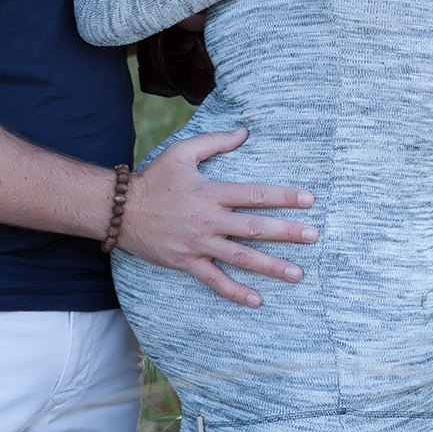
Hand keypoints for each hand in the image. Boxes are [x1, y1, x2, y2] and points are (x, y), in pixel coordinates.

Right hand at [120, 127, 317, 306]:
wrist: (118, 210)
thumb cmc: (153, 179)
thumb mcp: (182, 152)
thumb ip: (215, 141)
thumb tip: (244, 131)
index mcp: (211, 192)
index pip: (255, 195)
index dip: (284, 196)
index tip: (309, 200)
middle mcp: (209, 220)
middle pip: (255, 228)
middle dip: (287, 233)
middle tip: (314, 236)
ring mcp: (198, 244)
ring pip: (241, 258)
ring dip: (271, 267)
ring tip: (298, 273)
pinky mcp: (187, 263)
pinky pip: (215, 281)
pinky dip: (235, 292)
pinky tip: (257, 300)